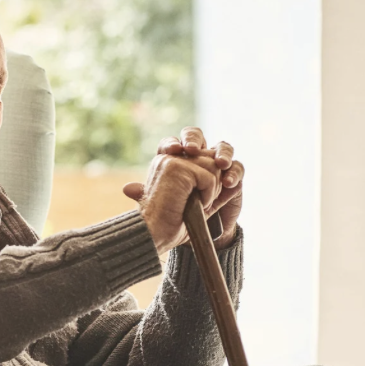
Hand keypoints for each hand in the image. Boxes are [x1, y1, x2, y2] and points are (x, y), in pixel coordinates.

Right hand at [123, 152, 222, 254]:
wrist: (154, 236)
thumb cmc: (172, 223)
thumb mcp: (195, 199)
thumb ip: (210, 184)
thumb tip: (233, 176)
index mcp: (168, 162)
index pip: (201, 153)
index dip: (210, 170)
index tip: (207, 187)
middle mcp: (167, 157)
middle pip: (210, 158)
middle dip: (213, 183)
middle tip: (198, 202)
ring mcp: (171, 160)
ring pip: (213, 166)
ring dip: (211, 190)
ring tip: (194, 204)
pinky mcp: (177, 168)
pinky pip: (210, 177)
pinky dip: (208, 196)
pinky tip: (193, 205)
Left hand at [157, 127, 243, 247]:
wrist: (199, 229)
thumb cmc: (177, 212)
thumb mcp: (160, 205)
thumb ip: (145, 194)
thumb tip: (127, 189)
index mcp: (176, 159)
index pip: (173, 143)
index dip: (172, 143)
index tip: (173, 151)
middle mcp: (197, 157)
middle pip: (196, 136)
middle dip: (194, 139)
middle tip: (193, 149)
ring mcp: (217, 164)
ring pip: (223, 147)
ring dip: (221, 153)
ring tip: (219, 164)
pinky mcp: (234, 176)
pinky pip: (237, 168)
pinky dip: (234, 173)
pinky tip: (228, 183)